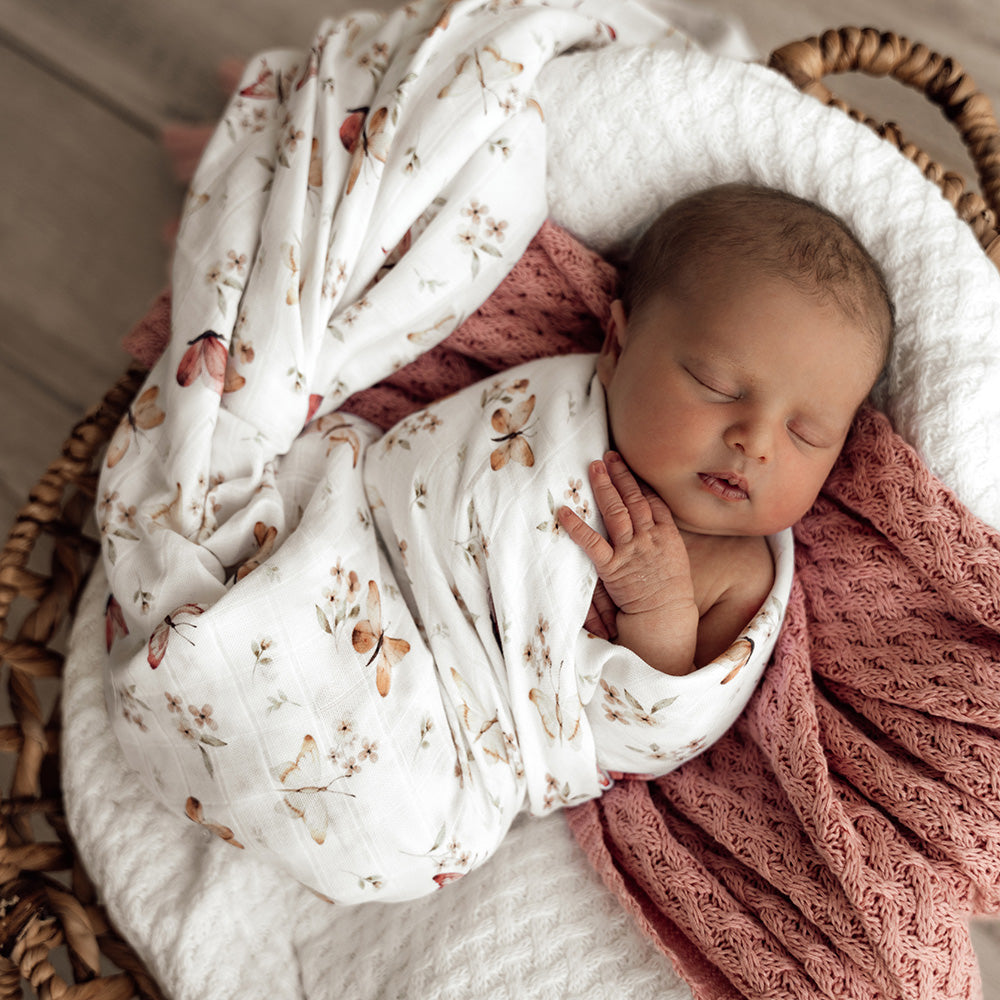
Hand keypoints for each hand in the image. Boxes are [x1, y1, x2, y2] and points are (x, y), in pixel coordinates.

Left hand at [558, 451, 697, 673]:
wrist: (667, 619)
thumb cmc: (671, 595)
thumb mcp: (676, 561)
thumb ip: (662, 540)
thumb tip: (648, 525)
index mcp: (667, 536)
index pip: (652, 500)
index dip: (639, 481)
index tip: (628, 465)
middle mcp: (650, 538)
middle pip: (634, 499)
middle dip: (620, 475)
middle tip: (608, 455)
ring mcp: (632, 551)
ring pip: (617, 511)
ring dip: (604, 487)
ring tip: (594, 467)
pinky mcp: (613, 567)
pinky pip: (592, 543)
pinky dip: (577, 527)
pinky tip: (563, 512)